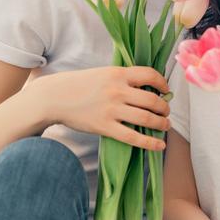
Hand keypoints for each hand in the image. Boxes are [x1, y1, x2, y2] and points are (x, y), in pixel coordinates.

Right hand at [33, 66, 170, 149]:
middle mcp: (117, 91)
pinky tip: (160, 145)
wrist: (53, 97)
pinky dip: (150, 142)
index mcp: (118, 74)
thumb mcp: (104, 73)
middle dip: (164, 108)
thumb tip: (148, 88)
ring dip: (161, 123)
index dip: (163, 83)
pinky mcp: (104, 126)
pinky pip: (133, 137)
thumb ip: (124, 79)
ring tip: (165, 125)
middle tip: (166, 112)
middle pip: (152, 100)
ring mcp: (111, 109)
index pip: (150, 75)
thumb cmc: (80, 85)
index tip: (166, 91)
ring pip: (146, 118)